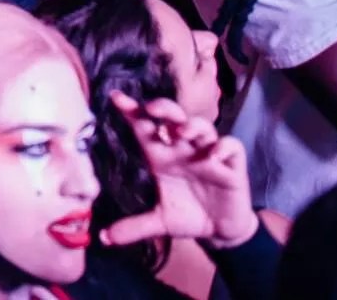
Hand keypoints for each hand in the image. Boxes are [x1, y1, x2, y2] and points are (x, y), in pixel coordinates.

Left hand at [98, 92, 257, 249]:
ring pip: (202, 127)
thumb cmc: (189, 216)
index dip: (131, 111)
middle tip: (152, 109)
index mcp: (162, 156)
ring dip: (192, 125)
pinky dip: (224, 147)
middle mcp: (183, 150)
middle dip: (163, 108)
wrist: (219, 231)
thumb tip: (105, 238)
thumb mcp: (160, 223)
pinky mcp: (232, 167)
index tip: (115, 98)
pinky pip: (232, 147)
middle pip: (173, 118)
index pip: (145, 128)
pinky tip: (215, 156)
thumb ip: (134, 227)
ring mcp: (208, 155)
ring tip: (181, 132)